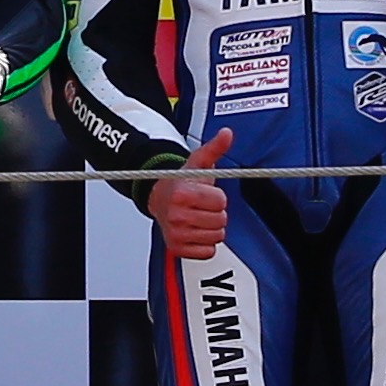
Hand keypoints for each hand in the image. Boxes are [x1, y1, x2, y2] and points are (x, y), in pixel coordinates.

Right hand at [147, 128, 235, 260]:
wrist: (159, 198)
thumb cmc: (180, 182)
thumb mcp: (197, 163)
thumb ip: (214, 148)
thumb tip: (227, 134)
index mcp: (182, 193)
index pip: (219, 201)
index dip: (217, 197)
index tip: (207, 194)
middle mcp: (176, 215)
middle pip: (220, 220)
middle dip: (216, 212)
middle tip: (203, 206)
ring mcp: (176, 233)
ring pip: (216, 237)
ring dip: (212, 228)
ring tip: (200, 217)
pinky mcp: (177, 248)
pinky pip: (208, 252)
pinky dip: (206, 244)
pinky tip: (197, 231)